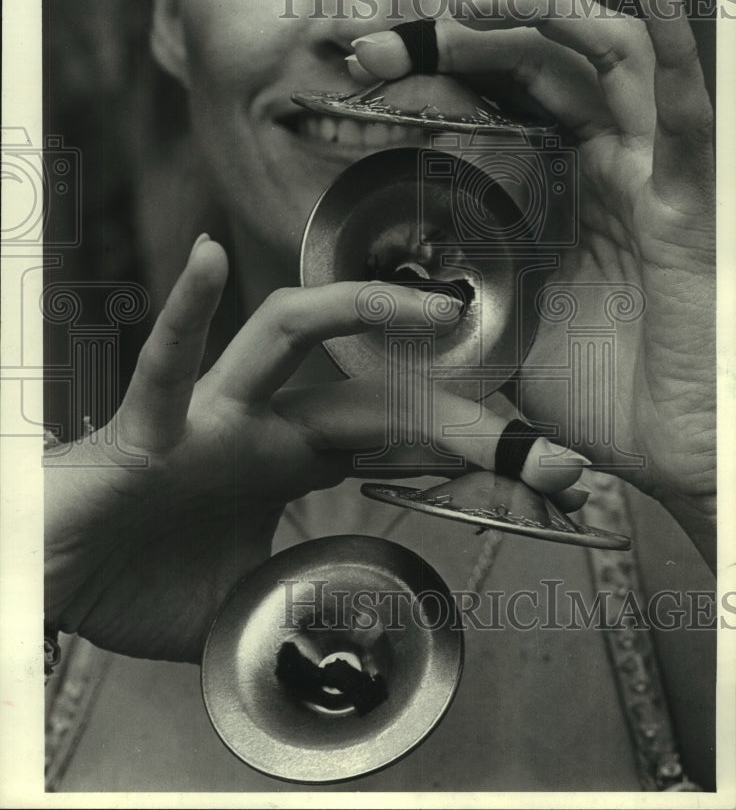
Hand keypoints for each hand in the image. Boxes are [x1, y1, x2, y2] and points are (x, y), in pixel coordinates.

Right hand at [45, 239, 589, 662]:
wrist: (55, 581)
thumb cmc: (141, 577)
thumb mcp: (250, 605)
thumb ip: (309, 596)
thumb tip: (373, 612)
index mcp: (288, 462)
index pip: (397, 444)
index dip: (470, 452)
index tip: (550, 474)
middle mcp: (262, 424)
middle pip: (374, 396)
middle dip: (459, 417)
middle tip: (547, 451)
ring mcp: (210, 416)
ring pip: (284, 336)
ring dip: (358, 310)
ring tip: (435, 305)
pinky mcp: (149, 428)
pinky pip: (167, 365)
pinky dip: (184, 314)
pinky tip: (202, 257)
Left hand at [349, 0, 715, 567]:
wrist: (668, 452)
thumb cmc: (596, 398)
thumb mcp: (499, 336)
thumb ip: (452, 302)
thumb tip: (381, 292)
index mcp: (556, 196)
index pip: (499, 106)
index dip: (437, 76)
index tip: (366, 67)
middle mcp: (602, 174)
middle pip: (542, 70)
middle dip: (465, 42)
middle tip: (388, 42)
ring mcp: (648, 183)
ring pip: (608, 67)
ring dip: (544, 22)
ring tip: (471, 7)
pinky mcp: (688, 209)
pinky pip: (690, 121)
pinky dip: (683, 54)